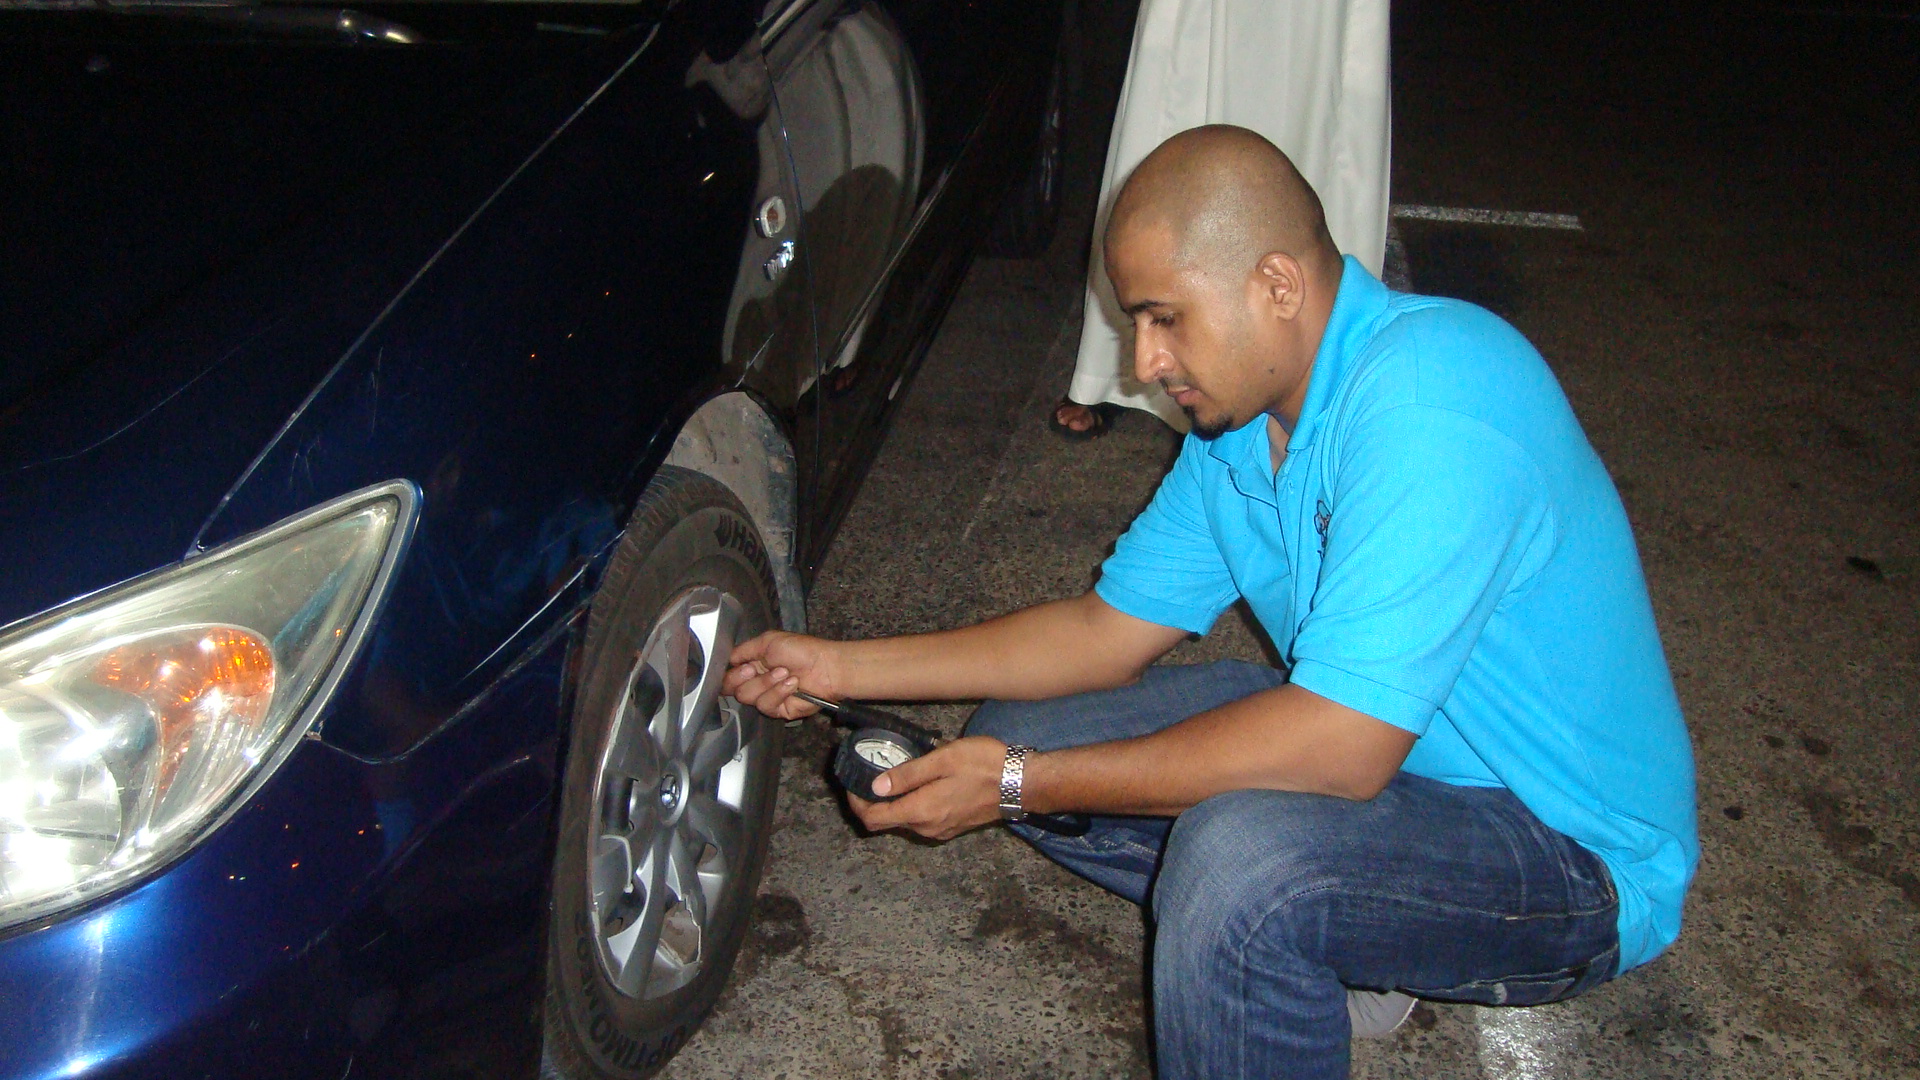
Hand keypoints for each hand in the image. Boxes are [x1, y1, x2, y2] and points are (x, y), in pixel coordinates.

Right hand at [724, 630, 844, 719]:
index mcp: (752, 665)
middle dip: (744, 678)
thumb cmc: (802, 650)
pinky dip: (779, 692)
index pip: (728, 675)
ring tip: (785, 672)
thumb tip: (727, 658)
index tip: (746, 666)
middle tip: (758, 668)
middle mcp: (757, 682)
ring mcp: (767, 696)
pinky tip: (792, 684)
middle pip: (731, 689)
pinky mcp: (778, 710)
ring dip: (766, 682)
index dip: (732, 673)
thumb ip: (744, 650)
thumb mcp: (769, 640)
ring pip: (748, 697)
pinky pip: (766, 706)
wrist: (825, 667)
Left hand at [847, 736, 1007, 841]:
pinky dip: (910, 806)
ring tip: (892, 774)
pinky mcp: (952, 828)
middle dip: (871, 802)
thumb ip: (908, 774)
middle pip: (886, 822)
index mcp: (921, 811)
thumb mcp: (943, 760)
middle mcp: (927, 828)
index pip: (873, 818)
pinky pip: (920, 820)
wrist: (1021, 784)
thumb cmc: (984, 766)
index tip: (853, 783)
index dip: (856, 803)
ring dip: (892, 803)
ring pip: (903, 821)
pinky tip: (917, 784)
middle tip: (869, 774)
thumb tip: (875, 786)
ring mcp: (940, 831)